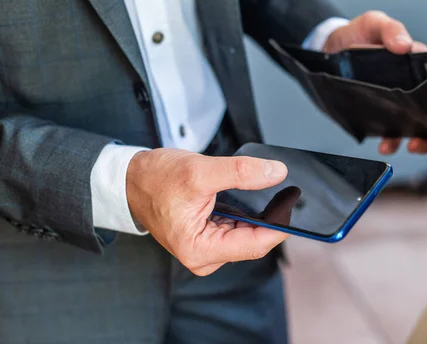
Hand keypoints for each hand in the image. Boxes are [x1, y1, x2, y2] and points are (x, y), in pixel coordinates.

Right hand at [126, 148, 289, 275]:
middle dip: (271, 218)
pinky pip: (238, 228)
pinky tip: (251, 197)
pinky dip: (248, 212)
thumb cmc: (155, 179)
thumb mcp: (199, 171)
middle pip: (254, 240)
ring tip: (267, 189)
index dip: (280, 225)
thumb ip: (240, 172)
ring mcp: (207, 248)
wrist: (131, 179)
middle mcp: (205, 256)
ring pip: (248, 233)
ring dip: (259, 214)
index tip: (295, 205)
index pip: (255, 244)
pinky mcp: (209, 237)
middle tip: (286, 192)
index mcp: (200, 250)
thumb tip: (275, 173)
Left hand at [322, 11, 426, 154]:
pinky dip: (392, 143)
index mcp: (419, 68)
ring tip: (410, 145)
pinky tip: (384, 145)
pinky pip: (390, 134)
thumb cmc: (358, 34)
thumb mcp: (373, 23)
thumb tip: (404, 46)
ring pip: (417, 130)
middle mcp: (412, 89)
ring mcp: (396, 105)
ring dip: (420, 142)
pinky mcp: (379, 116)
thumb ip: (390, 29)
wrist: (328, 50)